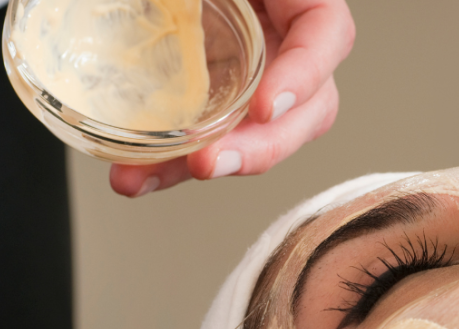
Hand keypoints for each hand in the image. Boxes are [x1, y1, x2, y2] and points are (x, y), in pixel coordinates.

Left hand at [109, 0, 354, 196]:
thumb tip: (171, 5)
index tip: (266, 105)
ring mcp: (250, 73)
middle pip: (303, 109)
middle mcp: (282, 40)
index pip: (328, 36)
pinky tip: (130, 176)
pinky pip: (204, 138)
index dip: (305, 76)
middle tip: (210, 162)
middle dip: (259, 147)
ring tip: (142, 180)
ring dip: (200, 165)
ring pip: (251, 137)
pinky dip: (166, 165)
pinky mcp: (211, 97)